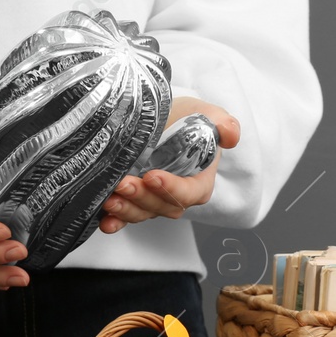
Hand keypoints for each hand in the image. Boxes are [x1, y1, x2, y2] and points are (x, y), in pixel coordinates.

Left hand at [97, 97, 238, 233]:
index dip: (172, 189)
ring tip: (110, 199)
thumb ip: (223, 124)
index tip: (153, 176)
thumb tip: (230, 134)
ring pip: (143, 213)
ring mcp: (155, 200)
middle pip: (163, 206)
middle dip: (143, 198)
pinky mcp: (135, 201)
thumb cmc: (187, 119)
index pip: (189, 193)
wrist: (163, 119)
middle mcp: (177, 195)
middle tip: (124, 183)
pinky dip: (116, 221)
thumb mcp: (207, 115)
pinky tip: (105, 221)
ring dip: (127, 210)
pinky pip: (127, 216)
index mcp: (199, 181)